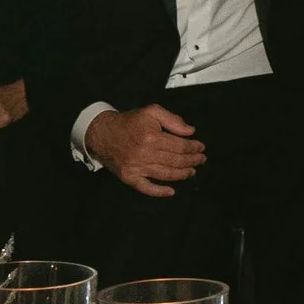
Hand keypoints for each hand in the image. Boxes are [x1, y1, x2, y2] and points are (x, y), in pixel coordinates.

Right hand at [86, 102, 205, 196]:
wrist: (102, 133)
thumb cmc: (130, 122)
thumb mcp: (151, 112)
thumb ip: (173, 119)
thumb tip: (191, 131)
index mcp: (151, 137)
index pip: (180, 146)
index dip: (194, 147)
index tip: (201, 147)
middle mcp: (144, 154)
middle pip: (176, 161)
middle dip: (192, 161)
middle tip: (201, 160)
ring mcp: (136, 168)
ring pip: (166, 175)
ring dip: (182, 175)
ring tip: (192, 171)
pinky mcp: (129, 177)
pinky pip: (146, 188)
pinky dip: (160, 192)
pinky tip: (171, 191)